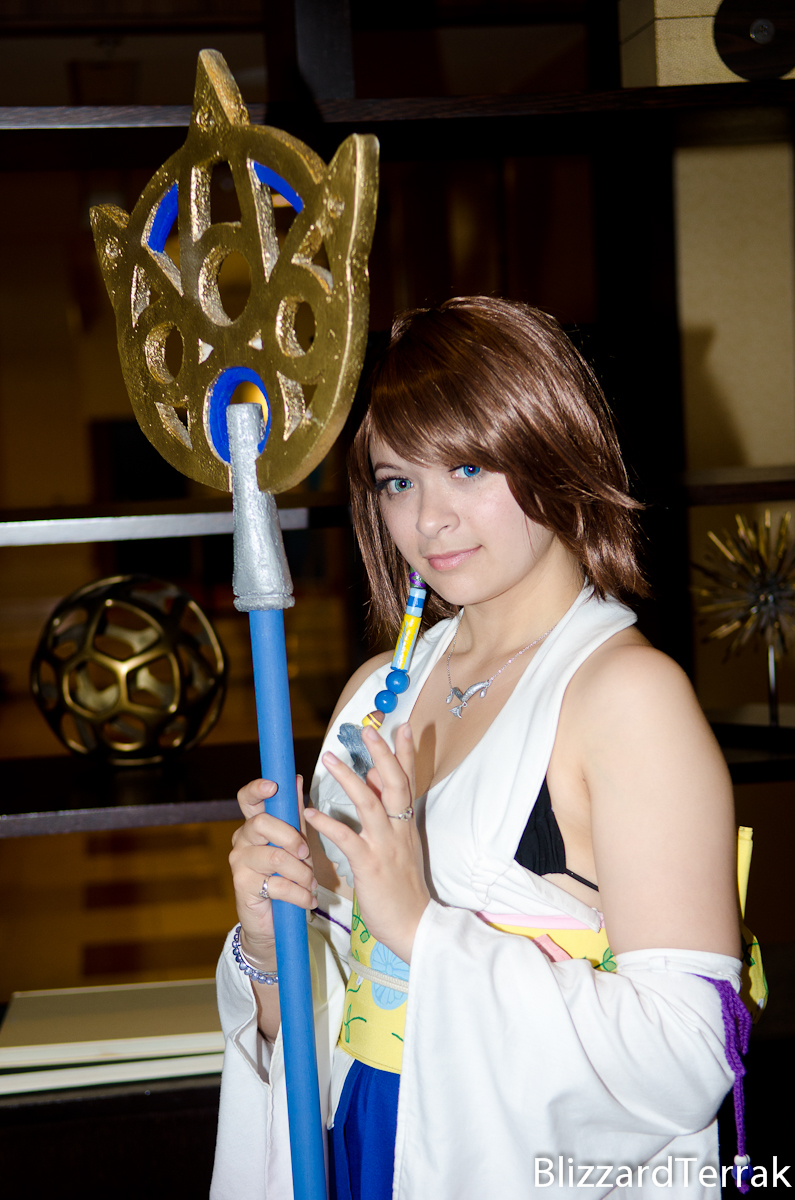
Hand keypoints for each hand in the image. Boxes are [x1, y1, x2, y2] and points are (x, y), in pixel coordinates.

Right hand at [229, 774, 317, 968]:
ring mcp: (239, 862)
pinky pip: (278, 884)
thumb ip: (294, 814)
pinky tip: (307, 900)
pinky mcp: (242, 885)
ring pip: (275, 857)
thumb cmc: (285, 878)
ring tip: (311, 885)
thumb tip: (296, 778)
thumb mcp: (295, 844)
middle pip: (262, 823)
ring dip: (302, 873)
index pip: (247, 799)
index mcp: (254, 826)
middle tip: (307, 855)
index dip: (257, 789)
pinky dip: (299, 894)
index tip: (272, 786)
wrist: (271, 923)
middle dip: (291, 837)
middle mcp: (242, 840)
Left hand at [304, 724, 429, 962]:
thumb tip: (374, 780)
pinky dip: (330, 824)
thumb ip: (389, 814)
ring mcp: (386, 847)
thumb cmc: (403, 887)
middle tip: (369, 730)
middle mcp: (400, 830)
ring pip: (371, 804)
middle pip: (395, 784)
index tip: (404, 725)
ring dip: (350, 780)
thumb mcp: (401, 845)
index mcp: (406, 825)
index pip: (408, 780)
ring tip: (329, 759)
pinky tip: (311, 812)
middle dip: (383, 755)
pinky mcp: (370, 866)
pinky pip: (348, 840)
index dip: (405, 753)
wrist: (415, 926)